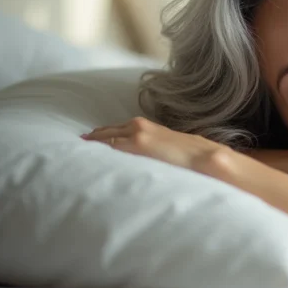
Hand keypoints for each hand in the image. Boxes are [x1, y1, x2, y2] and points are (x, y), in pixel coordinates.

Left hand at [82, 117, 224, 172]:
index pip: (122, 128)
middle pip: (111, 130)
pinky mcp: (137, 145)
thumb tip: (155, 160)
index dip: (108, 133)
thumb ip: (160, 150)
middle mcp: (141, 127)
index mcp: (150, 127)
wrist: (206, 157)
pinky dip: (99, 147)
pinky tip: (89, 152)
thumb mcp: (175, 148)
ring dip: (95, 140)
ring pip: (108, 136)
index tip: (96, 138)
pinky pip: (111, 145)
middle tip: (82, 141)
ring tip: (81, 145)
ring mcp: (138, 135)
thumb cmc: (194, 157)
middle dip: (97, 135)